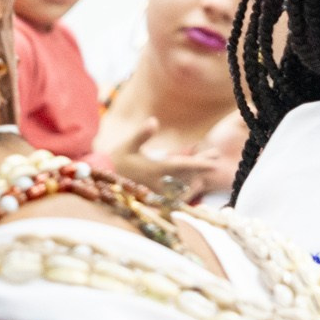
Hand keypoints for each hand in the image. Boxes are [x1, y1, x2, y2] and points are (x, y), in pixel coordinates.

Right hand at [109, 117, 227, 202]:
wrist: (103, 182)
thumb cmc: (116, 161)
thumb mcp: (127, 145)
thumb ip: (142, 134)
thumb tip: (154, 120)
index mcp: (154, 169)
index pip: (182, 166)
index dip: (200, 164)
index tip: (215, 162)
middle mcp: (159, 183)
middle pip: (188, 175)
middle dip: (202, 166)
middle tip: (214, 155)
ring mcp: (158, 193)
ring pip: (184, 185)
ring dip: (196, 173)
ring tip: (204, 160)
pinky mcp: (156, 198)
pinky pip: (177, 193)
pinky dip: (186, 185)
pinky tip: (192, 178)